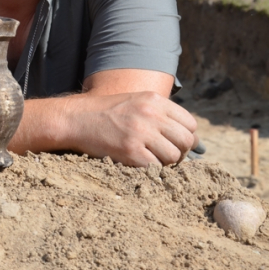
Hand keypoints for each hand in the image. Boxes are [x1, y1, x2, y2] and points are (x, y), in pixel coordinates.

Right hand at [63, 90, 197, 166]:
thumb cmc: (105, 113)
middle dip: (179, 152)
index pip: (190, 123)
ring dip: (165, 162)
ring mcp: (140, 132)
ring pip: (174, 157)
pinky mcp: (130, 151)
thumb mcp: (135, 102)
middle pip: (186, 141)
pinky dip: (150, 169)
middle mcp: (150, 114)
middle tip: (164, 155)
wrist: (74, 119)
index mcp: (154, 100)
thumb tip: (194, 140)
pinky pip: (156, 167)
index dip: (186, 137)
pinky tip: (137, 162)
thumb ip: (161, 115)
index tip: (174, 143)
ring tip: (149, 158)